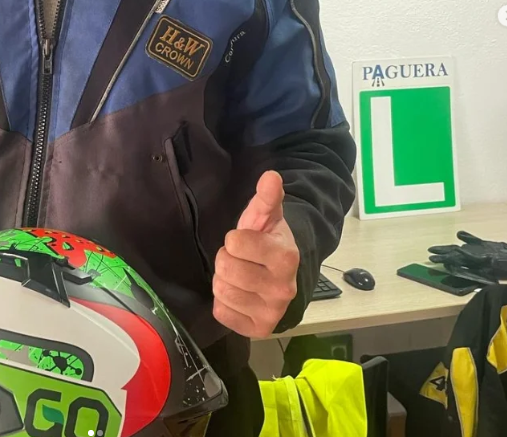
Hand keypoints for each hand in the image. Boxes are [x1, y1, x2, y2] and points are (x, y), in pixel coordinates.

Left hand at [212, 171, 299, 337]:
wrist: (284, 275)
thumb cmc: (268, 241)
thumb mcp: (267, 216)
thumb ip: (267, 196)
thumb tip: (271, 176)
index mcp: (285, 257)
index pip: (235, 243)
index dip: (234, 239)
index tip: (244, 241)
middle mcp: (282, 288)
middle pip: (226, 268)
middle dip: (226, 259)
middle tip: (239, 259)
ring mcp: (272, 312)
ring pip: (222, 291)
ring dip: (224, 280)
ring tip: (239, 276)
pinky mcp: (258, 329)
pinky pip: (221, 313)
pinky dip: (224, 303)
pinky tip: (239, 295)